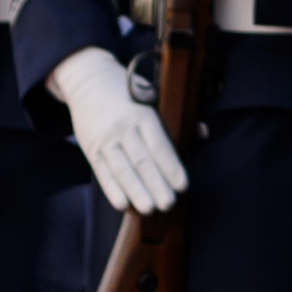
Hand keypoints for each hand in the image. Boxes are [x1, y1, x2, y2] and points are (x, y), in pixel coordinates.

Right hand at [50, 47, 184, 214]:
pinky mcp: (91, 149)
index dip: (171, 167)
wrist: (89, 82)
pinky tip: (122, 204)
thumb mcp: (153, 96)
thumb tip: (202, 132)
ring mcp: (104, 139)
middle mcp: (122, 127)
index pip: (159, 145)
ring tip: (149, 209)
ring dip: (136, 191)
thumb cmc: (128, 93)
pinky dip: (112, 190)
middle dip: (156, 184)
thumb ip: (178, 117)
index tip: (183, 185)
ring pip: (122, 170)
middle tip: (169, 203)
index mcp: (142, 114)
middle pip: (141, 161)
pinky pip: (102, 172)